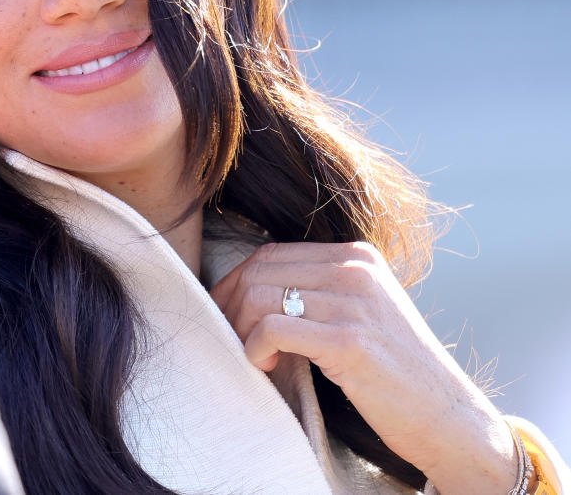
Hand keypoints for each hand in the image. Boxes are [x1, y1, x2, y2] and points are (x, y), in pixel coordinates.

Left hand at [209, 241, 515, 494]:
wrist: (449, 418)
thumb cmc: (394, 372)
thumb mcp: (358, 312)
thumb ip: (315, 292)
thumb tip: (245, 290)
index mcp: (357, 256)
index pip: (271, 254)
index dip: (235, 284)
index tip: (223, 314)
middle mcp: (356, 269)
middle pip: (259, 271)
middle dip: (231, 307)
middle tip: (231, 340)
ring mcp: (355, 302)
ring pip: (259, 297)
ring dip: (241, 330)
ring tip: (255, 356)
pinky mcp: (350, 340)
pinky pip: (274, 329)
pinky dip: (256, 348)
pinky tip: (266, 366)